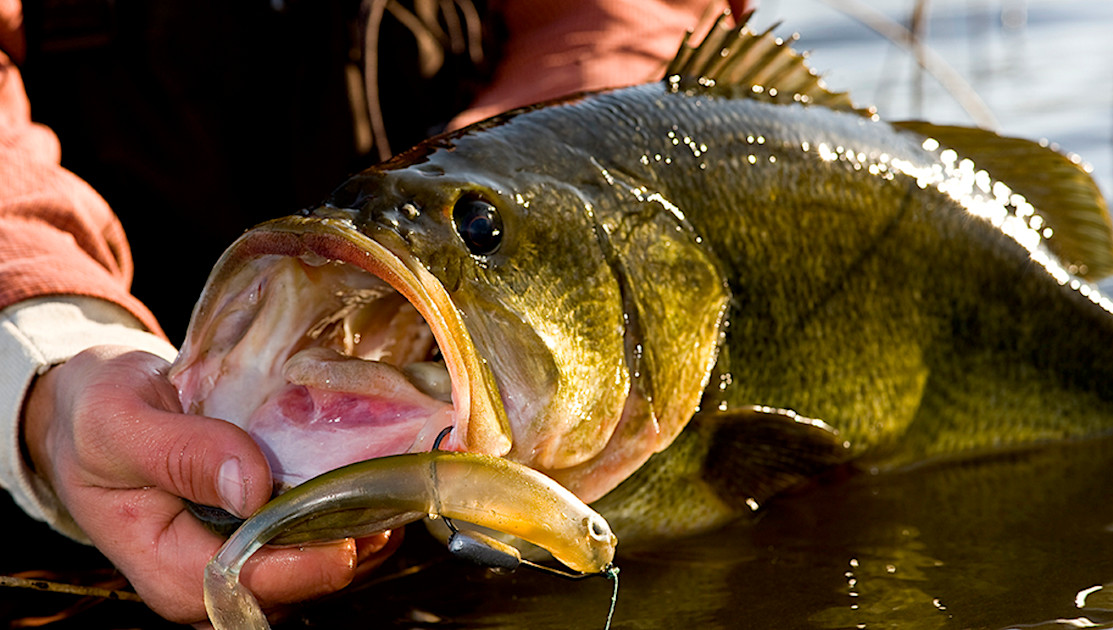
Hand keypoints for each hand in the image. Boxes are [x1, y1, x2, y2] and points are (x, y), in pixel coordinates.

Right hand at [22, 345, 396, 623]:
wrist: (90, 407)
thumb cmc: (95, 416)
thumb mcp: (119, 422)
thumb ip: (180, 452)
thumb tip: (250, 486)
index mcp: (166, 568)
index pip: (248, 585)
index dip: (305, 566)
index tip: (354, 533)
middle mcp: (205, 579)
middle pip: (291, 587)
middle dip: (345, 550)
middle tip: (389, 500)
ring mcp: (234, 559)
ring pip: (309, 568)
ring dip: (354, 534)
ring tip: (390, 490)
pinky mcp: (255, 534)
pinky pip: (308, 540)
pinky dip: (343, 517)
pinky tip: (369, 484)